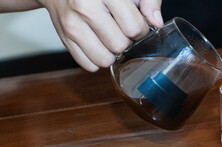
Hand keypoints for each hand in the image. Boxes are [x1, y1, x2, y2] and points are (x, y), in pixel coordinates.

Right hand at [39, 0, 163, 71]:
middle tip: (122, 30)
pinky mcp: (64, 38)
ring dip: (112, 53)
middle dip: (126, 41)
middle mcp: (85, 7)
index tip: (137, 24)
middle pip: (119, 45)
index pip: (133, 28)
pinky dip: (97, 59)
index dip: (141, 30)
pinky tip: (98, 44)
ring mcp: (72, 24)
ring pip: (104, 59)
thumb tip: (157, 23)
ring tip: (110, 37)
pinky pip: (88, 65)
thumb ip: (148, 0)